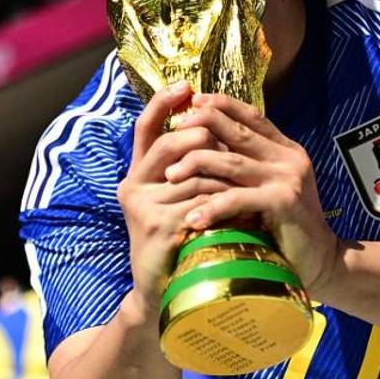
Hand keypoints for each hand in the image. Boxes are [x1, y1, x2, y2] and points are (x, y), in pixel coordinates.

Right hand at [116, 82, 230, 310]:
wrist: (167, 292)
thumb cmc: (183, 239)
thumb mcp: (182, 196)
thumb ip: (192, 165)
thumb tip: (221, 125)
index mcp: (137, 174)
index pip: (145, 127)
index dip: (163, 102)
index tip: (187, 85)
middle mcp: (133, 186)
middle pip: (171, 142)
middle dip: (206, 138)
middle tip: (231, 146)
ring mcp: (143, 208)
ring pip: (195, 174)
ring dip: (226, 178)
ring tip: (247, 183)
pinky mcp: (159, 229)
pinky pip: (202, 203)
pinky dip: (226, 204)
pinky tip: (244, 209)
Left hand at [164, 93, 341, 292]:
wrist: (321, 260)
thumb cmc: (288, 226)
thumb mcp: (270, 188)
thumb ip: (250, 167)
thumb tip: (209, 146)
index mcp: (287, 150)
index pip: (253, 116)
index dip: (224, 104)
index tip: (195, 99)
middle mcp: (289, 158)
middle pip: (239, 132)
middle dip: (203, 126)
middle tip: (173, 131)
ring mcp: (288, 178)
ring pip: (232, 161)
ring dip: (197, 165)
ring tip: (170, 175)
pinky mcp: (284, 202)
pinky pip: (238, 199)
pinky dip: (212, 207)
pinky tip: (192, 218)